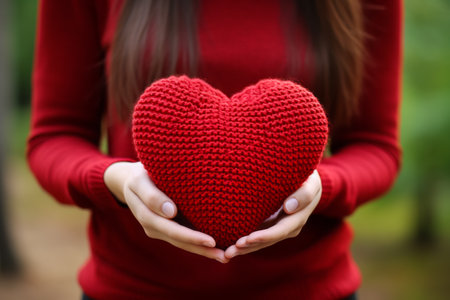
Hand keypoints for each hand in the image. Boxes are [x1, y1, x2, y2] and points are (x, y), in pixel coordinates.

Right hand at [104, 161, 227, 262]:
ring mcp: (160, 229)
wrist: (131, 179)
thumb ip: (152, 196)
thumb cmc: (139, 175)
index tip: (211, 241)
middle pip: (180, 241)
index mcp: (146, 215)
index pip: (172, 230)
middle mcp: (153, 227)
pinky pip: (183, 238)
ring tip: (225, 257)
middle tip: (225, 256)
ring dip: (203, 251)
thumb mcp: (139, 180)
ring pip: (182, 243)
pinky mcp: (168, 227)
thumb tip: (171, 213)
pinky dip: (199, 244)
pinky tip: (216, 248)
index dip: (191, 237)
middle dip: (202, 249)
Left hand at [224, 170, 321, 258]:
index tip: (248, 239)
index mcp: (297, 220)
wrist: (306, 182)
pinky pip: (256, 236)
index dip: (264, 237)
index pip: (279, 231)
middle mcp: (287, 229)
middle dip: (248, 247)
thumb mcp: (311, 184)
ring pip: (259, 242)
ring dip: (243, 249)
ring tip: (226, 253)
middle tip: (230, 251)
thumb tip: (289, 208)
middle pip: (266, 241)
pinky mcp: (268, 225)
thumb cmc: (308, 180)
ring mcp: (277, 229)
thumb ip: (304, 195)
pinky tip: (228, 246)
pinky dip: (244, 242)